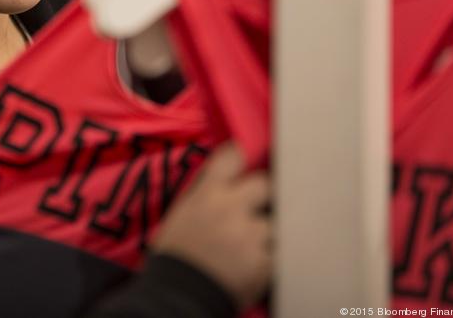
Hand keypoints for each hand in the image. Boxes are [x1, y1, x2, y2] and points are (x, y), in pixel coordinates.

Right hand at [149, 143, 271, 307]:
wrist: (178, 295)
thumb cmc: (176, 253)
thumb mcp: (183, 212)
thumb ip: (207, 192)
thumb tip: (226, 176)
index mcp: (207, 193)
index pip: (233, 156)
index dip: (241, 156)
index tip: (244, 160)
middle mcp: (230, 208)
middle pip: (265, 184)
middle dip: (262, 195)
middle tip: (255, 207)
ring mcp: (249, 235)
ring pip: (273, 222)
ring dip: (266, 232)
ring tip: (250, 244)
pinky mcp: (264, 261)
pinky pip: (277, 252)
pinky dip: (268, 258)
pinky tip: (252, 264)